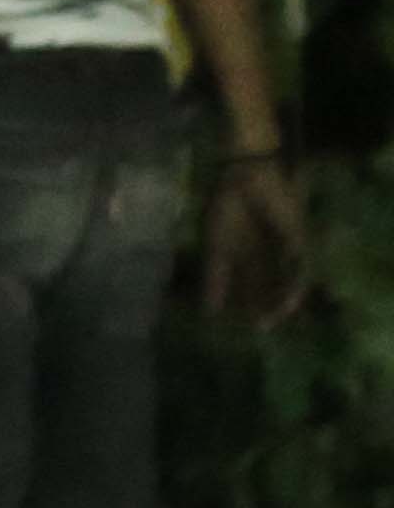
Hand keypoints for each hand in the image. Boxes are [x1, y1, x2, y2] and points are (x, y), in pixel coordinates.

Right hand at [203, 149, 317, 325]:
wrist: (242, 180)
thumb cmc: (226, 207)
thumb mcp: (216, 247)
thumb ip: (214, 278)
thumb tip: (207, 312)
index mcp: (245, 255)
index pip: (246, 287)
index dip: (242, 305)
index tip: (236, 325)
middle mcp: (267, 256)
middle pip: (268, 288)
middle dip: (263, 308)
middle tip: (259, 327)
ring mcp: (284, 251)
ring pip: (285, 283)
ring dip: (281, 302)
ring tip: (272, 318)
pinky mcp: (298, 243)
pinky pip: (301, 270)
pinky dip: (294, 287)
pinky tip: (287, 302)